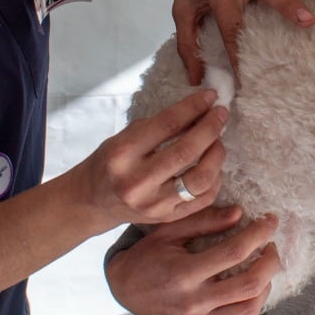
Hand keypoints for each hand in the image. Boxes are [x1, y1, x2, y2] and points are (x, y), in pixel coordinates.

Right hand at [71, 90, 227, 226]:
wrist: (94, 201)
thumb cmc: (111, 162)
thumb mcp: (125, 136)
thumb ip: (159, 126)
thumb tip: (199, 111)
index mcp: (122, 153)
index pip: (167, 124)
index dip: (193, 107)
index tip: (210, 96)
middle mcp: (137, 181)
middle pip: (186, 152)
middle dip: (210, 128)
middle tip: (221, 114)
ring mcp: (154, 204)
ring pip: (200, 179)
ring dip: (217, 155)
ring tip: (217, 140)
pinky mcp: (167, 218)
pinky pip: (203, 199)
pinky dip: (215, 179)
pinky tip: (214, 165)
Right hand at [107, 205, 280, 314]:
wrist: (125, 290)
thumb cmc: (149, 255)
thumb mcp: (170, 231)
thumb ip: (205, 221)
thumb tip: (239, 213)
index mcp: (183, 274)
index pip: (234, 252)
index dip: (259, 234)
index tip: (270, 221)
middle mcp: (191, 305)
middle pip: (249, 285)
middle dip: (270, 262)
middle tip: (270, 248)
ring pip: (248, 312)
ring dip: (264, 288)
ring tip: (262, 271)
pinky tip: (249, 298)